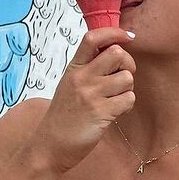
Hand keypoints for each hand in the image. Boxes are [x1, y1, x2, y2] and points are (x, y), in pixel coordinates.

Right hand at [37, 27, 135, 173]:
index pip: (93, 38)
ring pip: (127, 78)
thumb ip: (88, 68)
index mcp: (74, 68)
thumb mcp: (70, 85)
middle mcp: (81, 78)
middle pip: (117, 54)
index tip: (128, 37)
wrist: (50, 146)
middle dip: (128, 64)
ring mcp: (91, 95)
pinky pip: (128, 99)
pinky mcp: (101, 112)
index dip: (114, 33)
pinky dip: (126, 105)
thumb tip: (116, 53)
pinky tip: (114, 112)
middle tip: (121, 77)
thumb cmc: (64, 116)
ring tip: (114, 99)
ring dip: (127, 89)